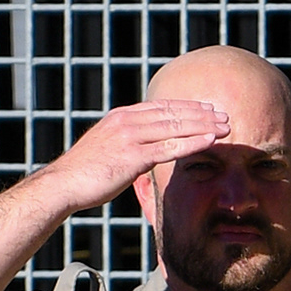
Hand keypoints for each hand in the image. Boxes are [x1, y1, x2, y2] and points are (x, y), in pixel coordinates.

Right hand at [38, 99, 230, 209]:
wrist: (64, 184)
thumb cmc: (83, 173)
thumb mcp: (105, 148)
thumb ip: (125, 142)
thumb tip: (140, 147)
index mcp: (121, 116)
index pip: (162, 107)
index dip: (187, 107)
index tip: (207, 109)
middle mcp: (127, 121)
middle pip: (173, 113)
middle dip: (202, 114)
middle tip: (225, 115)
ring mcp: (130, 138)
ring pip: (175, 127)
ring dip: (204, 126)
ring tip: (226, 127)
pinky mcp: (133, 157)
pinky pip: (170, 147)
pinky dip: (193, 142)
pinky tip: (211, 141)